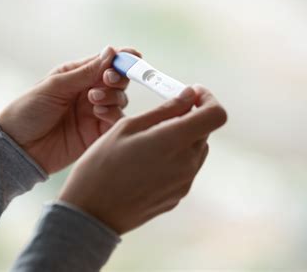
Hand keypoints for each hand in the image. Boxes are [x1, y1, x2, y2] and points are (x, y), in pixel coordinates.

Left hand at [0, 46, 141, 173]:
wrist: (18, 148)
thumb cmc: (28, 111)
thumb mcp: (55, 86)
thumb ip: (85, 72)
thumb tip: (111, 52)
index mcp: (77, 75)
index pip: (105, 63)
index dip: (122, 59)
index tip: (133, 57)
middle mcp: (89, 92)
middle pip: (118, 80)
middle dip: (118, 78)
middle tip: (107, 80)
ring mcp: (94, 113)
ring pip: (120, 100)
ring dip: (113, 96)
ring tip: (94, 100)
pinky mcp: (97, 133)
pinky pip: (116, 121)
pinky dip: (113, 114)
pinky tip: (99, 113)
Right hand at [58, 85, 226, 233]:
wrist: (91, 212)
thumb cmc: (102, 164)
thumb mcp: (128, 127)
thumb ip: (165, 110)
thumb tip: (189, 95)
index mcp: (175, 141)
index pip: (215, 115)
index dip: (208, 100)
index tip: (193, 94)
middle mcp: (187, 164)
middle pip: (204, 132)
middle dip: (189, 118)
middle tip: (162, 117)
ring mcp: (184, 183)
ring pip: (195, 151)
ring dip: (182, 140)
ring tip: (149, 143)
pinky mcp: (177, 197)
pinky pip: (185, 170)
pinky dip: (174, 159)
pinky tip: (146, 164)